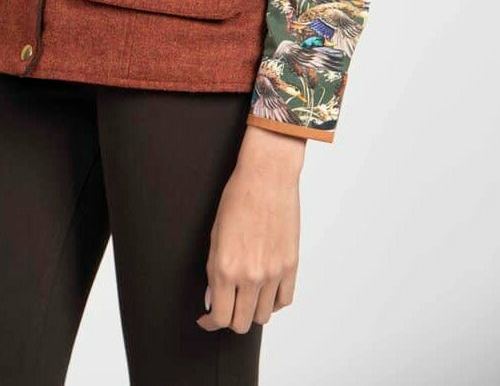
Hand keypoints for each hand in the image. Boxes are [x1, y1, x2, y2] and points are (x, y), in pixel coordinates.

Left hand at [196, 124, 305, 331]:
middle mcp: (251, 275)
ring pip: (264, 316)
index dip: (211, 322)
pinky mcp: (291, 265)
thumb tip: (213, 299)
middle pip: (241, 322)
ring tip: (246, 295)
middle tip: (226, 305)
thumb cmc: (238, 198)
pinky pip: (284, 300)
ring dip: (252, 310)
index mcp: (227, 268)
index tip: (208, 318)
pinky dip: (274, 301)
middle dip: (230, 318)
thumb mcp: (215, 234)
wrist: (267, 177)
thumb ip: (214, 272)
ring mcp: (274, 272)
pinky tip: (265, 290)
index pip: (220, 316)